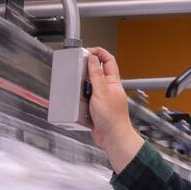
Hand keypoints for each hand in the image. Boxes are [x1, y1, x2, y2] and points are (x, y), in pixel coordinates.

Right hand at [84, 47, 142, 172]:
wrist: (113, 137)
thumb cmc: (112, 118)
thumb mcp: (101, 92)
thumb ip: (96, 75)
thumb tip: (93, 59)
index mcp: (113, 82)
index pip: (108, 61)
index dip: (99, 53)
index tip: (87, 52)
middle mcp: (108, 89)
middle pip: (97, 72)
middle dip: (86, 70)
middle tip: (77, 69)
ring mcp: (102, 99)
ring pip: (89, 87)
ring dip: (82, 87)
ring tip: (76, 87)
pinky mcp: (96, 109)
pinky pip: (85, 100)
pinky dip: (80, 100)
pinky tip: (77, 102)